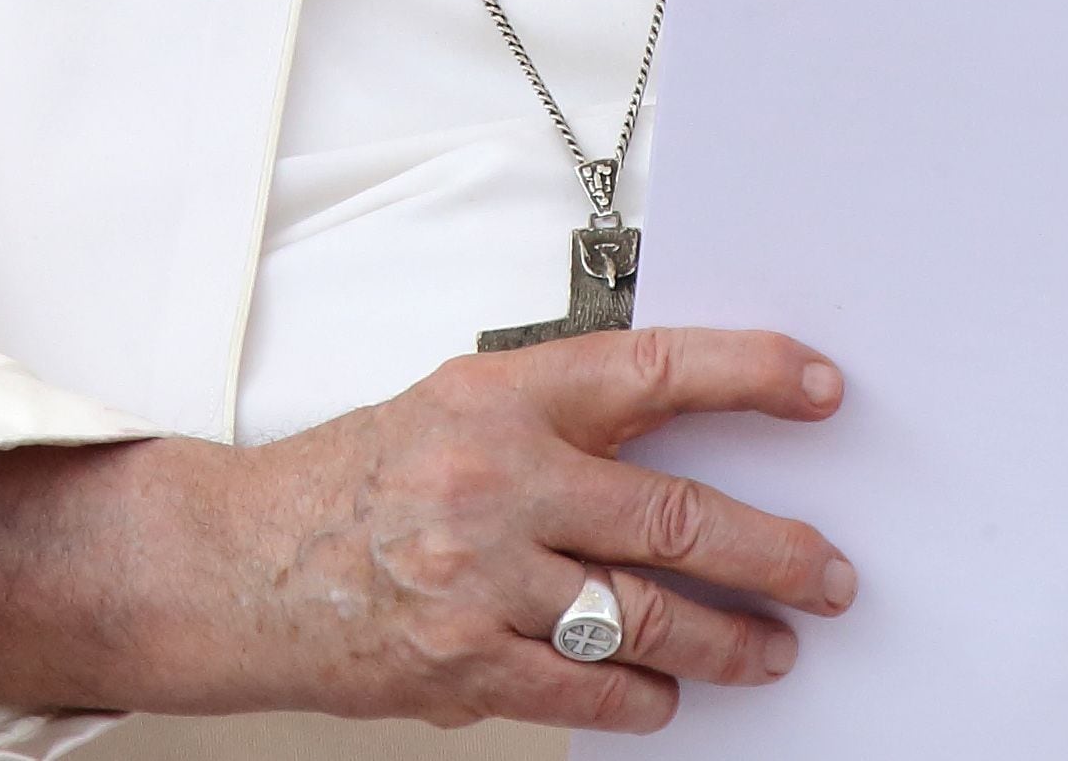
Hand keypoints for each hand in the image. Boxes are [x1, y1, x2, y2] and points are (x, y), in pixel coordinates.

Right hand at [0, 325, 858, 733]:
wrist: (237, 565)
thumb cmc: (352, 482)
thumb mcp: (454, 407)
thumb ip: (561, 419)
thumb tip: (687, 443)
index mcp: (500, 395)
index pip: (652, 370)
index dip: (750, 373)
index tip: (820, 388)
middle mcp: (495, 479)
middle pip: (675, 515)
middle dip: (775, 552)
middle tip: (830, 574)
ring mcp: (479, 579)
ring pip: (647, 615)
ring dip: (730, 640)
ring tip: (772, 650)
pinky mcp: (463, 665)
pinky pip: (588, 688)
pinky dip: (644, 696)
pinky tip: (671, 695)